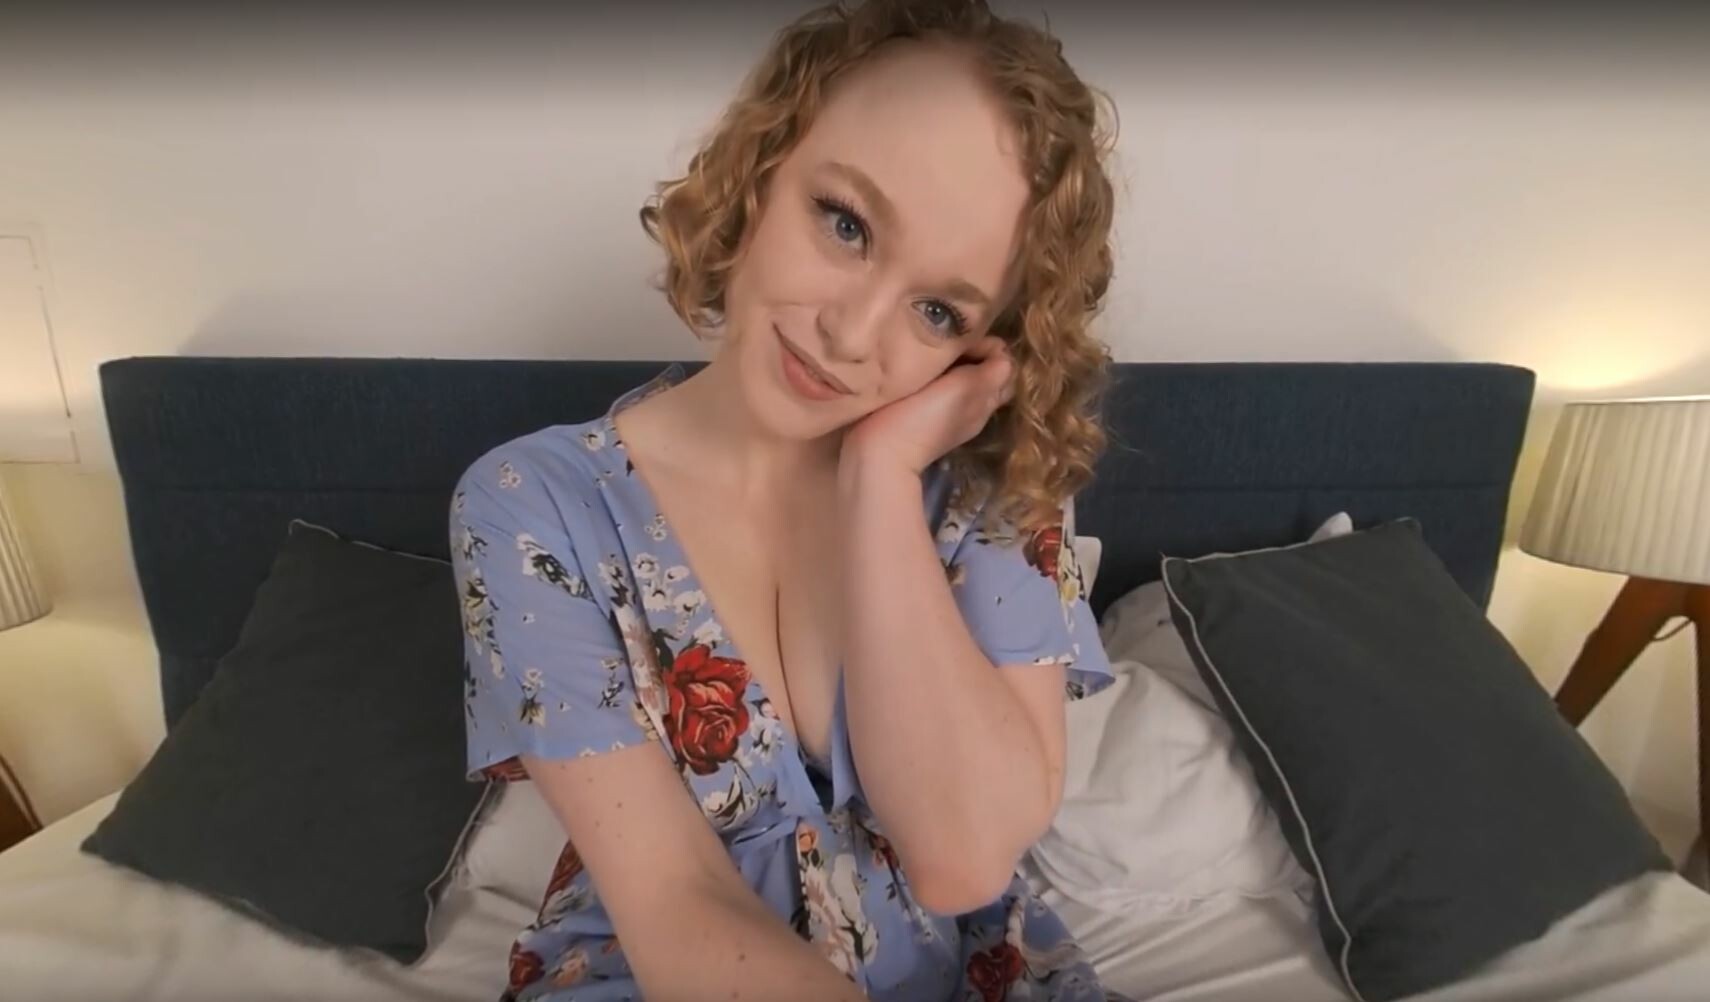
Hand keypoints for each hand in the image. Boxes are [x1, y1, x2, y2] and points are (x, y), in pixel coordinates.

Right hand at [841, 336, 1013, 477]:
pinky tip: (923, 370)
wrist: (878, 454)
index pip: (1004, 366)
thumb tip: (1004, 355)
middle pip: (986, 374)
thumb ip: (990, 373)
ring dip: (957, 364)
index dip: (990, 346)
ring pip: (965, 381)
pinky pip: (944, 390)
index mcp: (984, 400)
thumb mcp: (964, 390)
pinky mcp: (924, 418)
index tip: (965, 337)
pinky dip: (941, 376)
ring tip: (937, 352)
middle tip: (951, 341)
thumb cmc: (920, 418)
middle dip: (977, 353)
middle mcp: (973, 409)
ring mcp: (949, 416)